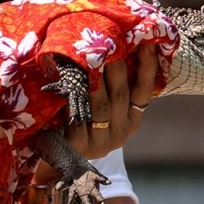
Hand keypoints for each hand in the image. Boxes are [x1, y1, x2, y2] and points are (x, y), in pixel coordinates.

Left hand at [33, 45, 157, 185]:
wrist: (56, 162)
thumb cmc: (81, 125)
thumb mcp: (101, 109)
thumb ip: (112, 87)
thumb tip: (118, 47)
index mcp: (131, 122)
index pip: (144, 92)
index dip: (147, 67)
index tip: (147, 43)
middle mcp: (120, 134)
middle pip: (121, 95)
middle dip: (116, 66)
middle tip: (110, 41)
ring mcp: (100, 143)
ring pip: (101, 105)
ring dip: (95, 78)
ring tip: (89, 56)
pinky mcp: (78, 148)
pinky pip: (77, 117)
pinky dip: (74, 98)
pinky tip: (68, 82)